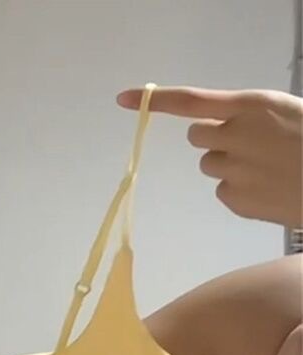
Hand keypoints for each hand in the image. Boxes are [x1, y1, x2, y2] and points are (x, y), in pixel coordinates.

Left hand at [117, 86, 302, 227]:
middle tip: (246, 145)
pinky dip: (239, 191)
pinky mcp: (236, 200)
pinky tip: (268, 188)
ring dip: (229, 164)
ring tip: (267, 168)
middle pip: (198, 137)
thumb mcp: (286, 114)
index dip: (155, 101)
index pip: (191, 101)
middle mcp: (235, 136)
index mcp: (250, 106)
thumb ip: (248, 118)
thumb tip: (216, 128)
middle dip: (214, 139)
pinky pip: (223, 192)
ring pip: (211, 165)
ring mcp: (233, 171)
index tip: (124, 99)